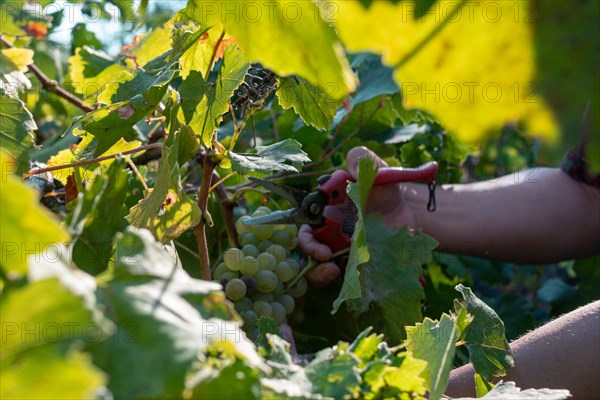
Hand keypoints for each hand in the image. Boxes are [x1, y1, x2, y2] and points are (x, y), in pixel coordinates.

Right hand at [297, 146, 418, 286]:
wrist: (409, 211)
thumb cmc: (385, 187)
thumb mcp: (375, 168)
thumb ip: (361, 160)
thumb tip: (350, 169)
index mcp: (326, 209)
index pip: (305, 224)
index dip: (306, 235)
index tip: (318, 239)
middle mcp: (328, 232)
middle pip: (307, 249)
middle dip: (309, 255)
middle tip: (325, 257)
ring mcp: (341, 250)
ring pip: (318, 269)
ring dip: (319, 274)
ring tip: (334, 272)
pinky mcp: (357, 266)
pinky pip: (344, 279)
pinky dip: (345, 283)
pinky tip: (355, 279)